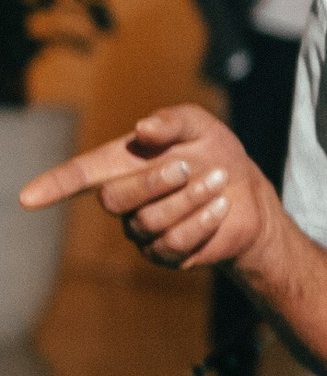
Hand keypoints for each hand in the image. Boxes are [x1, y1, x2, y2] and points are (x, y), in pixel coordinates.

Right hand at [18, 104, 272, 271]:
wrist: (250, 193)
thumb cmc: (214, 154)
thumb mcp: (200, 127)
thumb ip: (172, 120)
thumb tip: (142, 129)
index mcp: (121, 165)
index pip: (79, 176)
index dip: (54, 185)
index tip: (28, 198)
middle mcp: (124, 200)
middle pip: (112, 199)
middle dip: (153, 182)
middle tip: (190, 167)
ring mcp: (141, 230)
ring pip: (149, 221)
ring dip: (191, 198)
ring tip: (220, 182)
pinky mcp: (165, 254)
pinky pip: (174, 243)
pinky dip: (204, 221)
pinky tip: (222, 207)